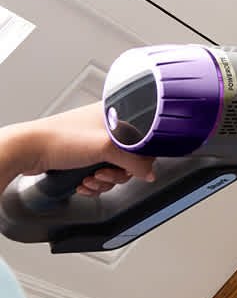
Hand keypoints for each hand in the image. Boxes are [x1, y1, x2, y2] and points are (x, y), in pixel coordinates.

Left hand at [0, 104, 155, 194]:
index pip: (143, 138)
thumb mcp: (106, 147)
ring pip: (114, 169)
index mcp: (118, 114)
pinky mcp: (83, 156)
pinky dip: (93, 183)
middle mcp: (107, 127)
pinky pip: (99, 174)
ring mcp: (94, 142)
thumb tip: (149, 172)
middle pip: (129, 159)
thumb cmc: (59, 137)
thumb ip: (134, 161)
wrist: (27, 150)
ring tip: (89, 179)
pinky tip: (82, 182)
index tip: (131, 166)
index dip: (140, 157)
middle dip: (116, 173)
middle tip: (103, 173)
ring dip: (102, 181)